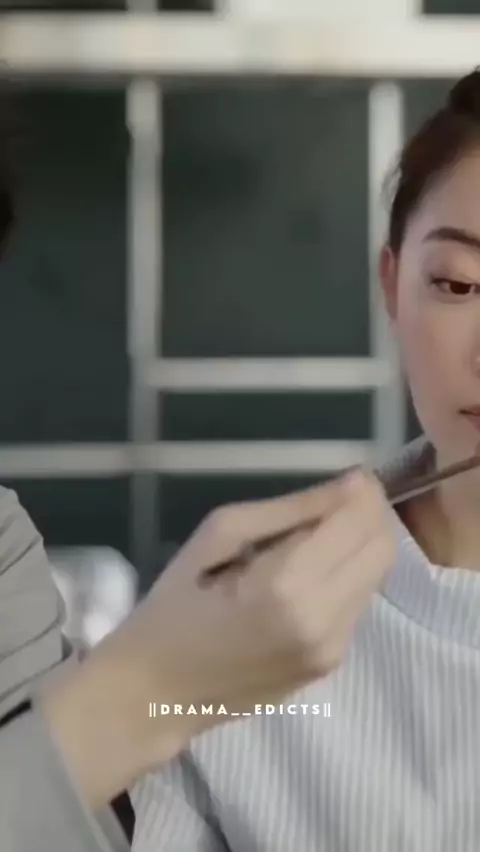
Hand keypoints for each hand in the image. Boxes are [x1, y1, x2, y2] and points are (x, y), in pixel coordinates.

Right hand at [39, 468, 396, 808]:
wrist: (155, 694)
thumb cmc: (173, 605)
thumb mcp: (218, 536)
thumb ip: (289, 510)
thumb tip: (351, 486)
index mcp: (286, 585)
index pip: (358, 523)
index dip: (365, 491)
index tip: (353, 474)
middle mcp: (322, 621)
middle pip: (381, 550)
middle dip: (371, 515)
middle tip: (340, 499)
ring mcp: (331, 650)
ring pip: (376, 576)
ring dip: (360, 545)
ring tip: (318, 535)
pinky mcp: (330, 665)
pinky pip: (357, 603)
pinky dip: (346, 576)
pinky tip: (309, 573)